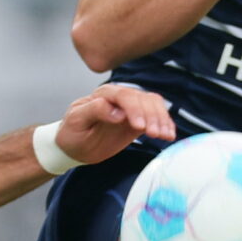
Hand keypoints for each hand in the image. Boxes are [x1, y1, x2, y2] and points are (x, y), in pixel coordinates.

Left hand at [54, 82, 174, 165]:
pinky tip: (169, 135)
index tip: (139, 127)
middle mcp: (119, 97)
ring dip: (162, 119)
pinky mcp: (138, 120)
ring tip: (165, 136)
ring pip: (153, 105)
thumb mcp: (76, 120)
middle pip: (142, 99)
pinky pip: (156, 116)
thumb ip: (95, 111)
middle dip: (152, 116)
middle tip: (156, 134)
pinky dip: (165, 124)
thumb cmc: (72, 132)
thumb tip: (117, 112)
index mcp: (103, 95)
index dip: (134, 109)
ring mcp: (131, 108)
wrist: (74, 145)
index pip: (123, 96)